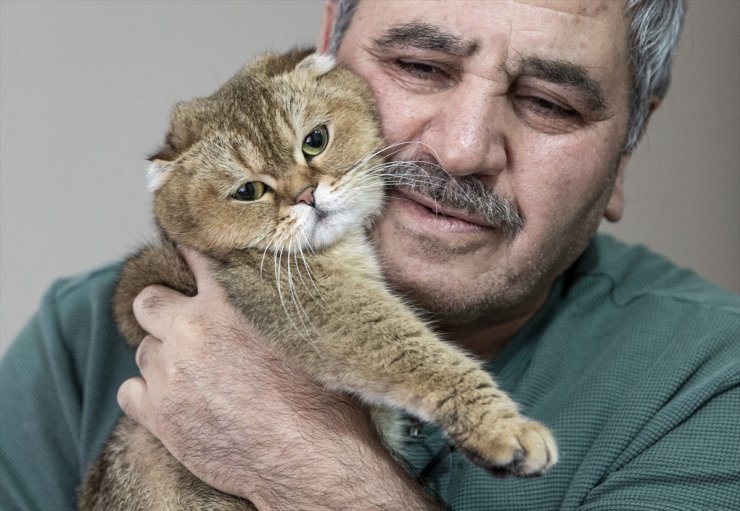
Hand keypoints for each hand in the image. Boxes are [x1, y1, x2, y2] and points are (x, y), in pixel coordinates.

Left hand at [117, 247, 440, 509]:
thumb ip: (273, 300)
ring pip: (142, 349)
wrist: (308, 457)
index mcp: (228, 303)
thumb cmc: (319, 395)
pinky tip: (171, 398)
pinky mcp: (159, 415)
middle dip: (163, 308)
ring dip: (163, 355)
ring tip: (191, 371)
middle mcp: (191, 332)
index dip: (190, 255)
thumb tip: (266, 281)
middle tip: (184, 323)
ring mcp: (170, 374)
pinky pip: (129, 391)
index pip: (194, 257)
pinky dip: (146, 392)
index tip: (189, 256)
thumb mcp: (304, 331)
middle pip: (148, 300)